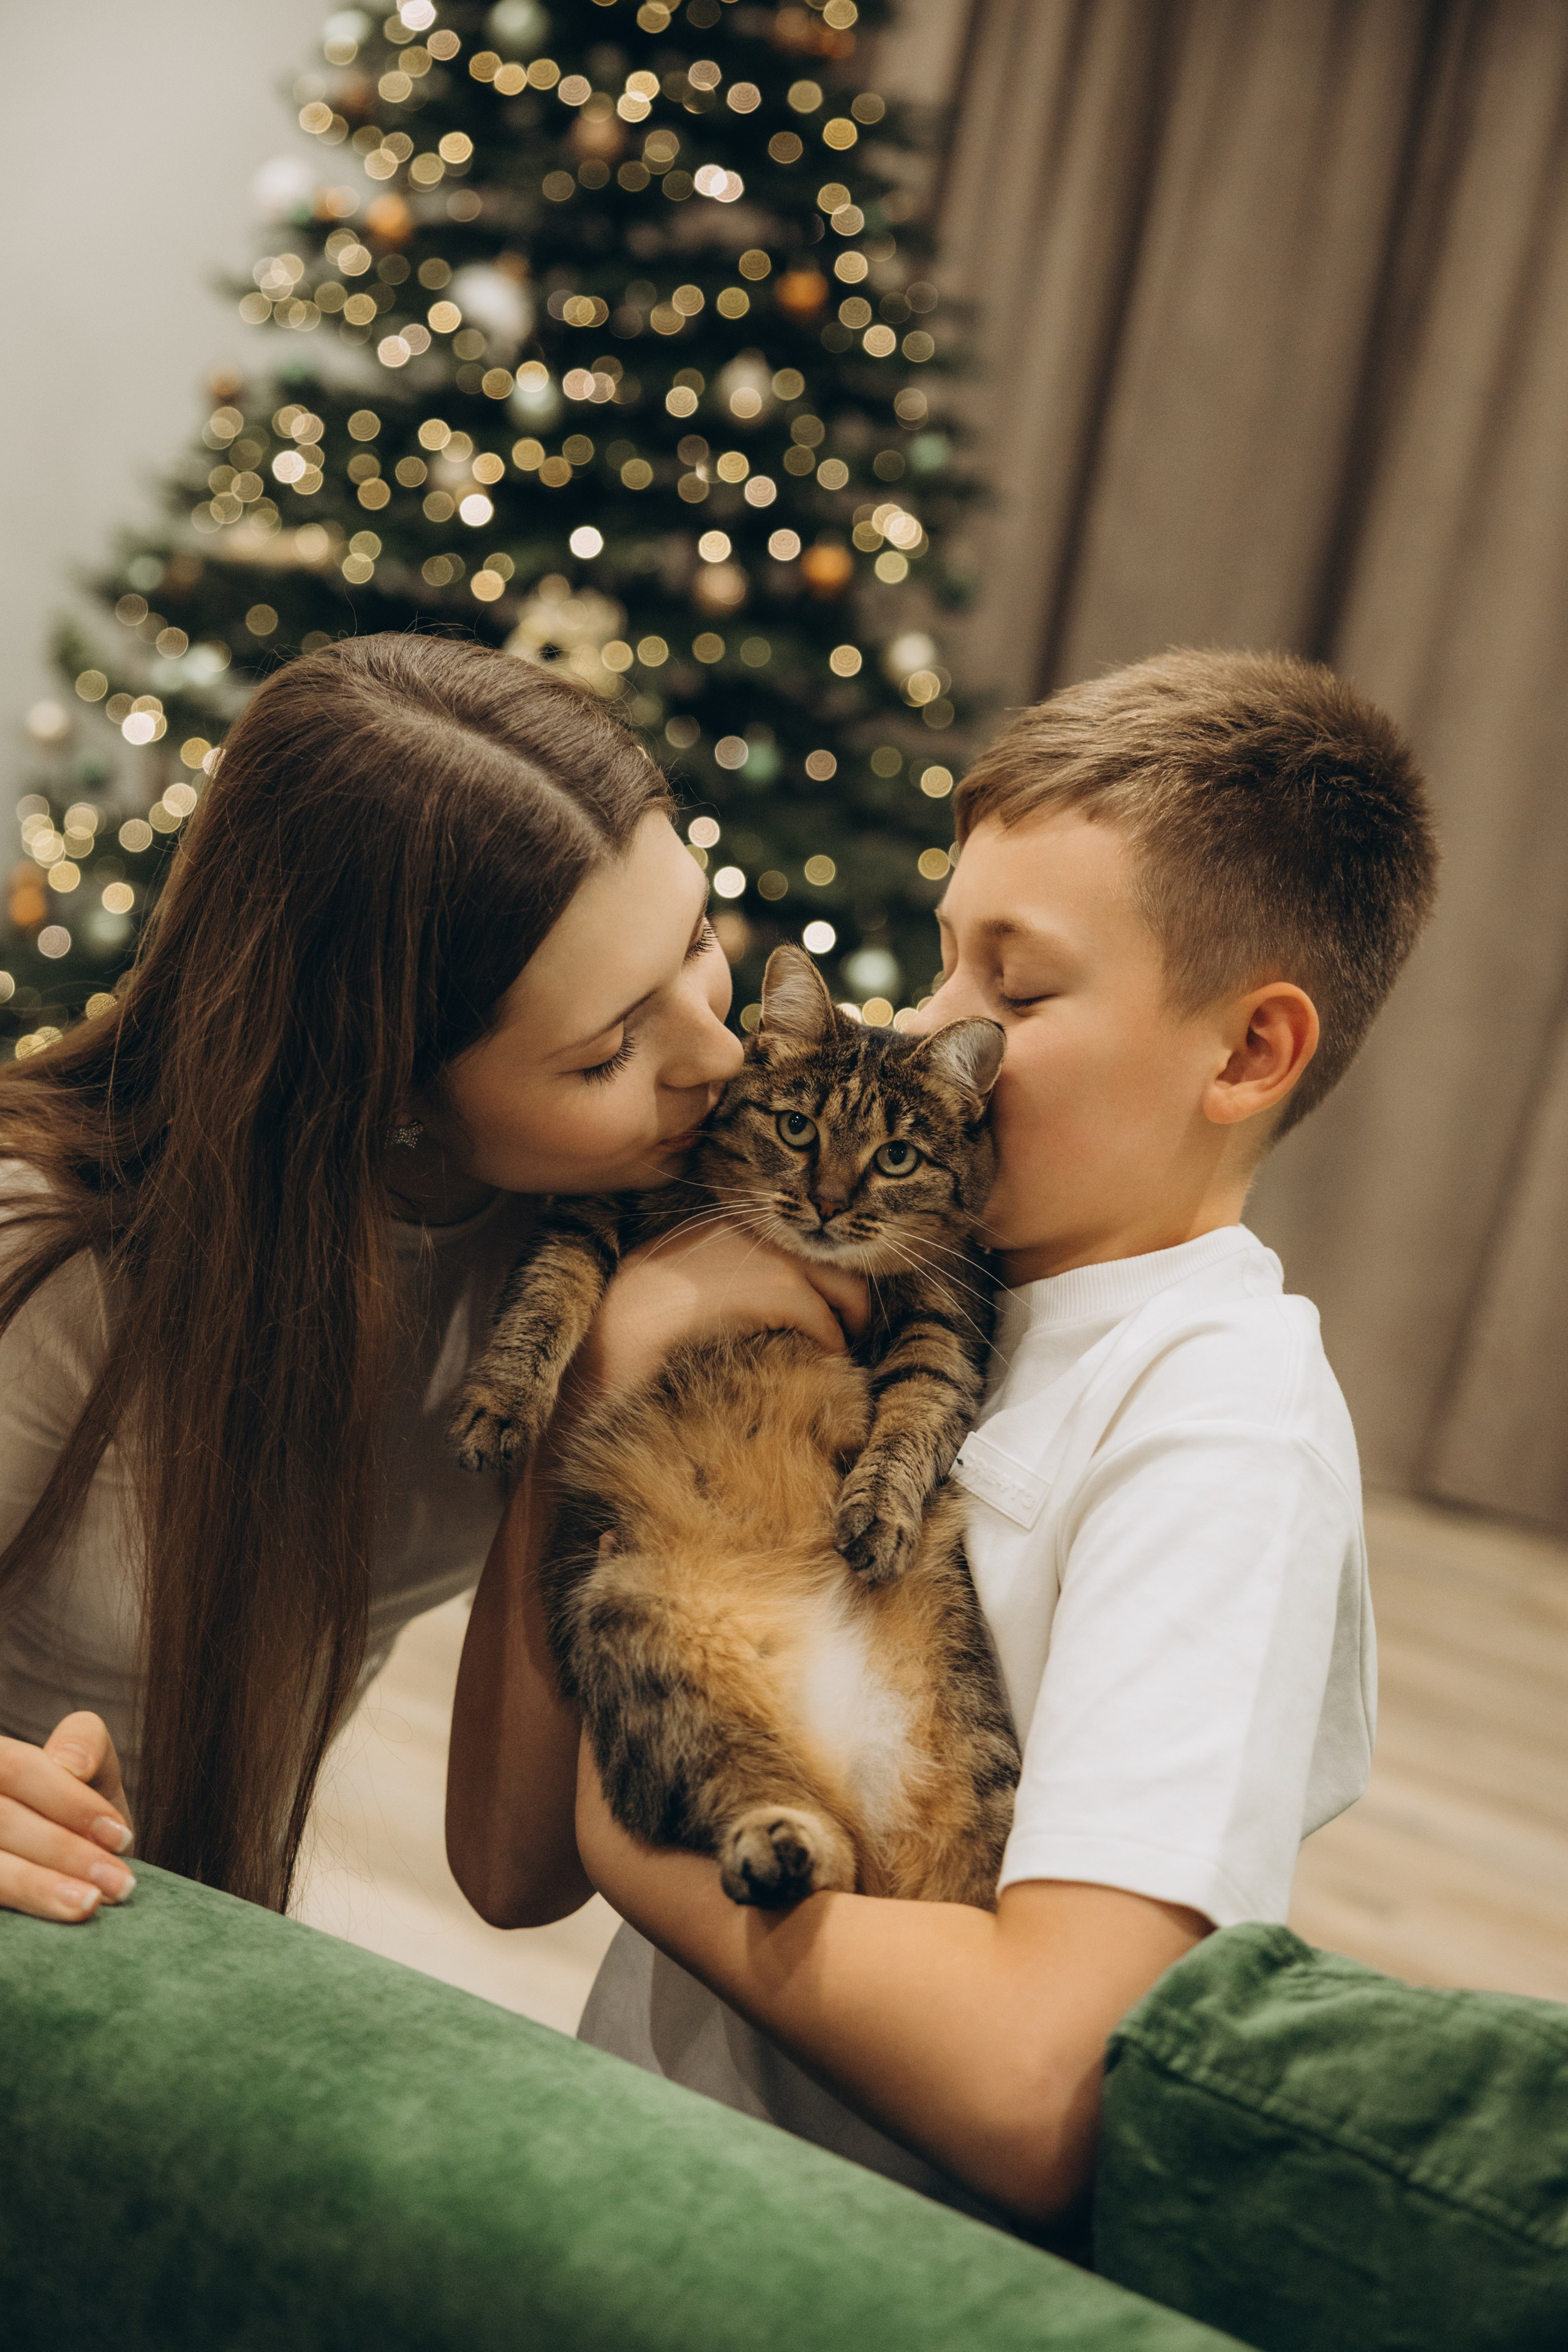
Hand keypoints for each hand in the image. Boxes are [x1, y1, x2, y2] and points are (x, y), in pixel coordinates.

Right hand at [0, 1712, 135, 1922]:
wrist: (67, 1865)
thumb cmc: (76, 1810)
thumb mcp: (90, 1769)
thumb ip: (85, 1743)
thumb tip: (72, 1765)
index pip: (15, 1768)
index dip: (68, 1801)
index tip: (121, 1837)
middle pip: (3, 1818)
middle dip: (66, 1851)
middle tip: (120, 1882)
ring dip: (43, 1886)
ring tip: (92, 1902)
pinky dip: (28, 1899)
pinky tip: (63, 1911)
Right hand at [574, 1221, 870, 1402]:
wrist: (616, 1329)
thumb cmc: (638, 1313)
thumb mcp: (685, 1275)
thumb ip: (729, 1270)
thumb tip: (769, 1292)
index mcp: (730, 1212)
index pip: (799, 1234)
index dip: (821, 1272)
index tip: (828, 1304)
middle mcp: (755, 1221)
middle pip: (832, 1254)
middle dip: (851, 1297)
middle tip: (851, 1332)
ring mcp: (768, 1250)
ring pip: (843, 1286)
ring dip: (847, 1324)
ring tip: (840, 1351)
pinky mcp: (776, 1286)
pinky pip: (826, 1320)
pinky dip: (832, 1346)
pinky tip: (822, 1364)